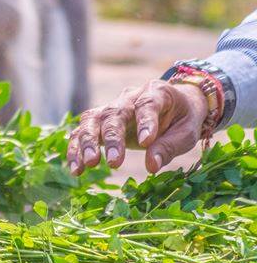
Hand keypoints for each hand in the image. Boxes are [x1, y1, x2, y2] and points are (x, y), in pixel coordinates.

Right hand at [67, 80, 208, 174]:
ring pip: (91, 121)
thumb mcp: (187, 132)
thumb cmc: (183, 119)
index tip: (146, 143)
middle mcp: (128, 97)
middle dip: (112, 138)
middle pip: (114, 114)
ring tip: (88, 165)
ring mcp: (110, 109)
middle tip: (114, 163)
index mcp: (156, 92)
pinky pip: (82, 133)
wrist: (174, 107)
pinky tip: (77, 170)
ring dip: (87, 144)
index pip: (147, 104)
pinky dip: (76, 150)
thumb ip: (169, 146)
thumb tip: (151, 166)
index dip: (145, 122)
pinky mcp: (99, 122)